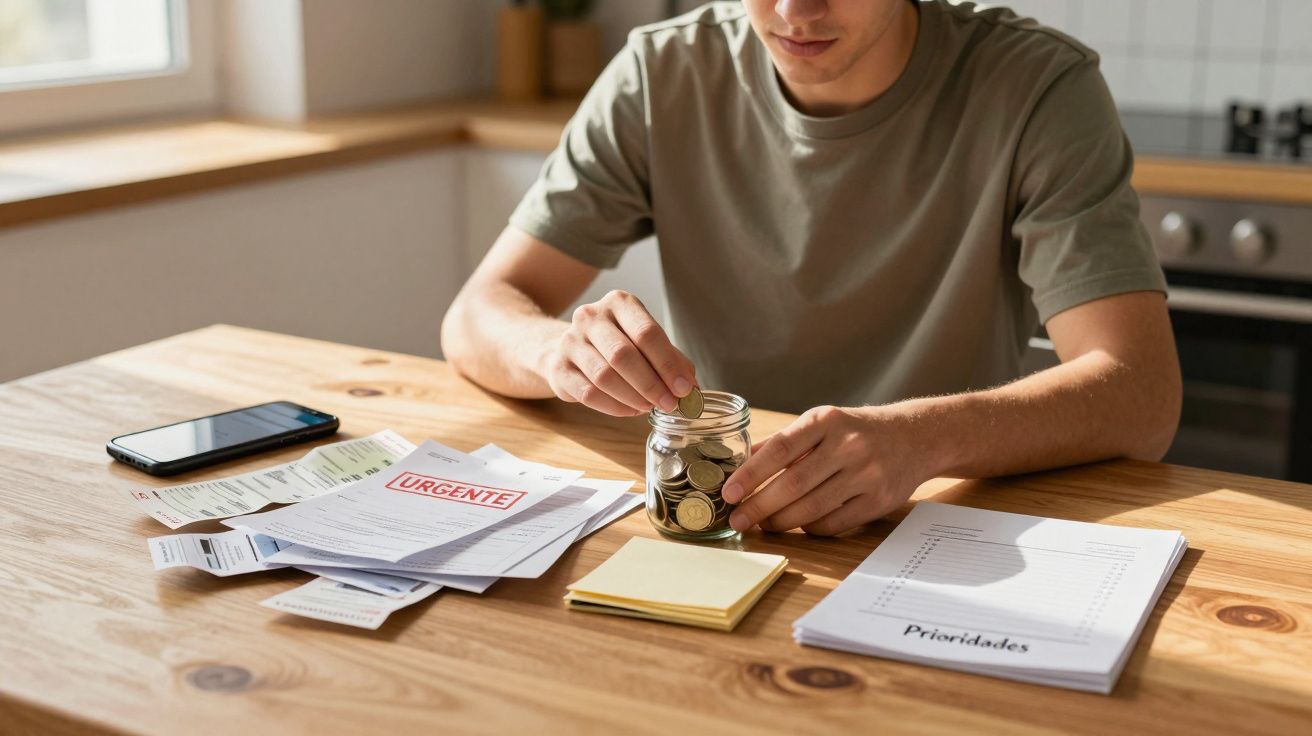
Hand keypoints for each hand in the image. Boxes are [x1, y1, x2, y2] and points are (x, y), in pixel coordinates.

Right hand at [541, 290, 697, 416]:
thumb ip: (671, 360)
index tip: (684, 388)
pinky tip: (630, 410)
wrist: (570, 348)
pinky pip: (589, 393)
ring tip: (649, 407)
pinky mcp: (558, 367)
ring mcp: (570, 341)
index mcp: (619, 302)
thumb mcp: (646, 342)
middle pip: (623, 355)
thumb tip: (691, 387)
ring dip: (633, 397)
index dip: (668, 364)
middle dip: (651, 384)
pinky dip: (614, 407)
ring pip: (604, 376)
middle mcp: (591, 316)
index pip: (647, 333)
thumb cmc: (617, 343)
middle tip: (669, 403)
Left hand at [721, 406, 932, 535]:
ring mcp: (866, 474)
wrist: (914, 437)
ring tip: (762, 525)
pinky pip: (834, 523)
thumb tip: (739, 465)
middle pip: (794, 484)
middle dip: (760, 506)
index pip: (781, 449)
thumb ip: (783, 442)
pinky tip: (798, 524)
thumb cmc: (855, 431)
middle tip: (738, 519)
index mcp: (827, 421)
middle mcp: (848, 446)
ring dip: (781, 522)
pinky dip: (810, 528)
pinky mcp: (878, 500)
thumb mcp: (822, 423)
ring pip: (812, 508)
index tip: (729, 493)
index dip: (751, 474)